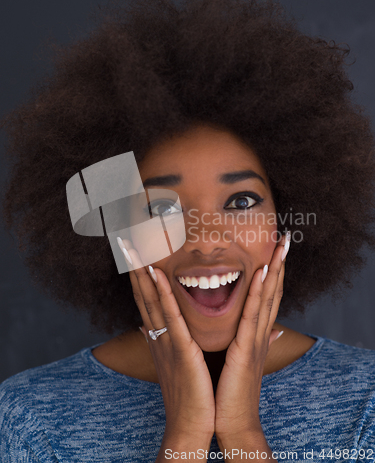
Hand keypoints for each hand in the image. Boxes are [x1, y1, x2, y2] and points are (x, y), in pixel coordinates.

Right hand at [118, 239, 214, 442]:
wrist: (190, 426)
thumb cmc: (189, 393)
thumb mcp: (176, 360)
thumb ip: (166, 339)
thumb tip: (151, 326)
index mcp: (159, 335)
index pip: (146, 297)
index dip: (138, 272)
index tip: (133, 248)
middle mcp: (157, 334)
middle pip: (142, 292)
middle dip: (133, 264)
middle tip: (124, 237)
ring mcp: (165, 340)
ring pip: (151, 298)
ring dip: (141, 270)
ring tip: (132, 244)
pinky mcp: (179, 350)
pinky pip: (169, 316)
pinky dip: (161, 293)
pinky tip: (155, 272)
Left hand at [214, 232, 289, 445]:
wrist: (231, 421)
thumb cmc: (231, 389)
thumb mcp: (241, 360)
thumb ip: (252, 340)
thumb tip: (272, 331)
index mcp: (256, 334)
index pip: (268, 296)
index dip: (274, 272)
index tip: (276, 249)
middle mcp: (260, 333)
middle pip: (274, 291)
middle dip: (280, 264)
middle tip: (285, 238)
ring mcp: (256, 339)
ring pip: (268, 297)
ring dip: (275, 269)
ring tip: (280, 245)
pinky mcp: (246, 348)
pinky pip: (253, 314)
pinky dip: (260, 291)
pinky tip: (264, 271)